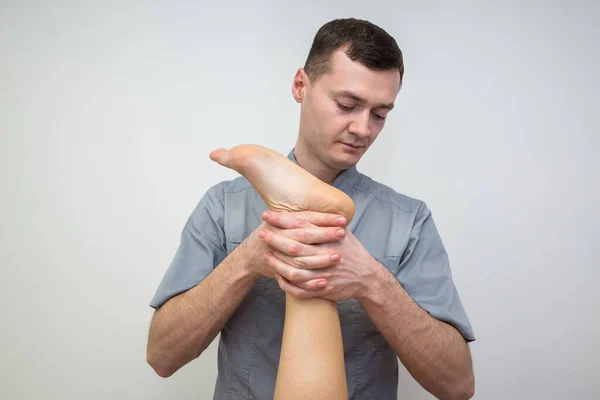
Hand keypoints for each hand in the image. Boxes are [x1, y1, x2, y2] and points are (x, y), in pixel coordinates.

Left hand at [260, 212, 381, 301]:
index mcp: (329, 238)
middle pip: (295, 247)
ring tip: (266, 256)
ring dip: (277, 263)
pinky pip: (300, 289)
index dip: (282, 219)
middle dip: (275, 239)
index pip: (301, 225)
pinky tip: (277, 276)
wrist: (367, 277)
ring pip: (294, 270)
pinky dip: (286, 284)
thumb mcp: (343, 232)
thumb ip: (325, 222)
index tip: (267, 214)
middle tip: (262, 233)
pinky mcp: (323, 289)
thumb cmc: (352, 251)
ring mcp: (324, 274)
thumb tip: (306, 207)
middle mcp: (326, 255)